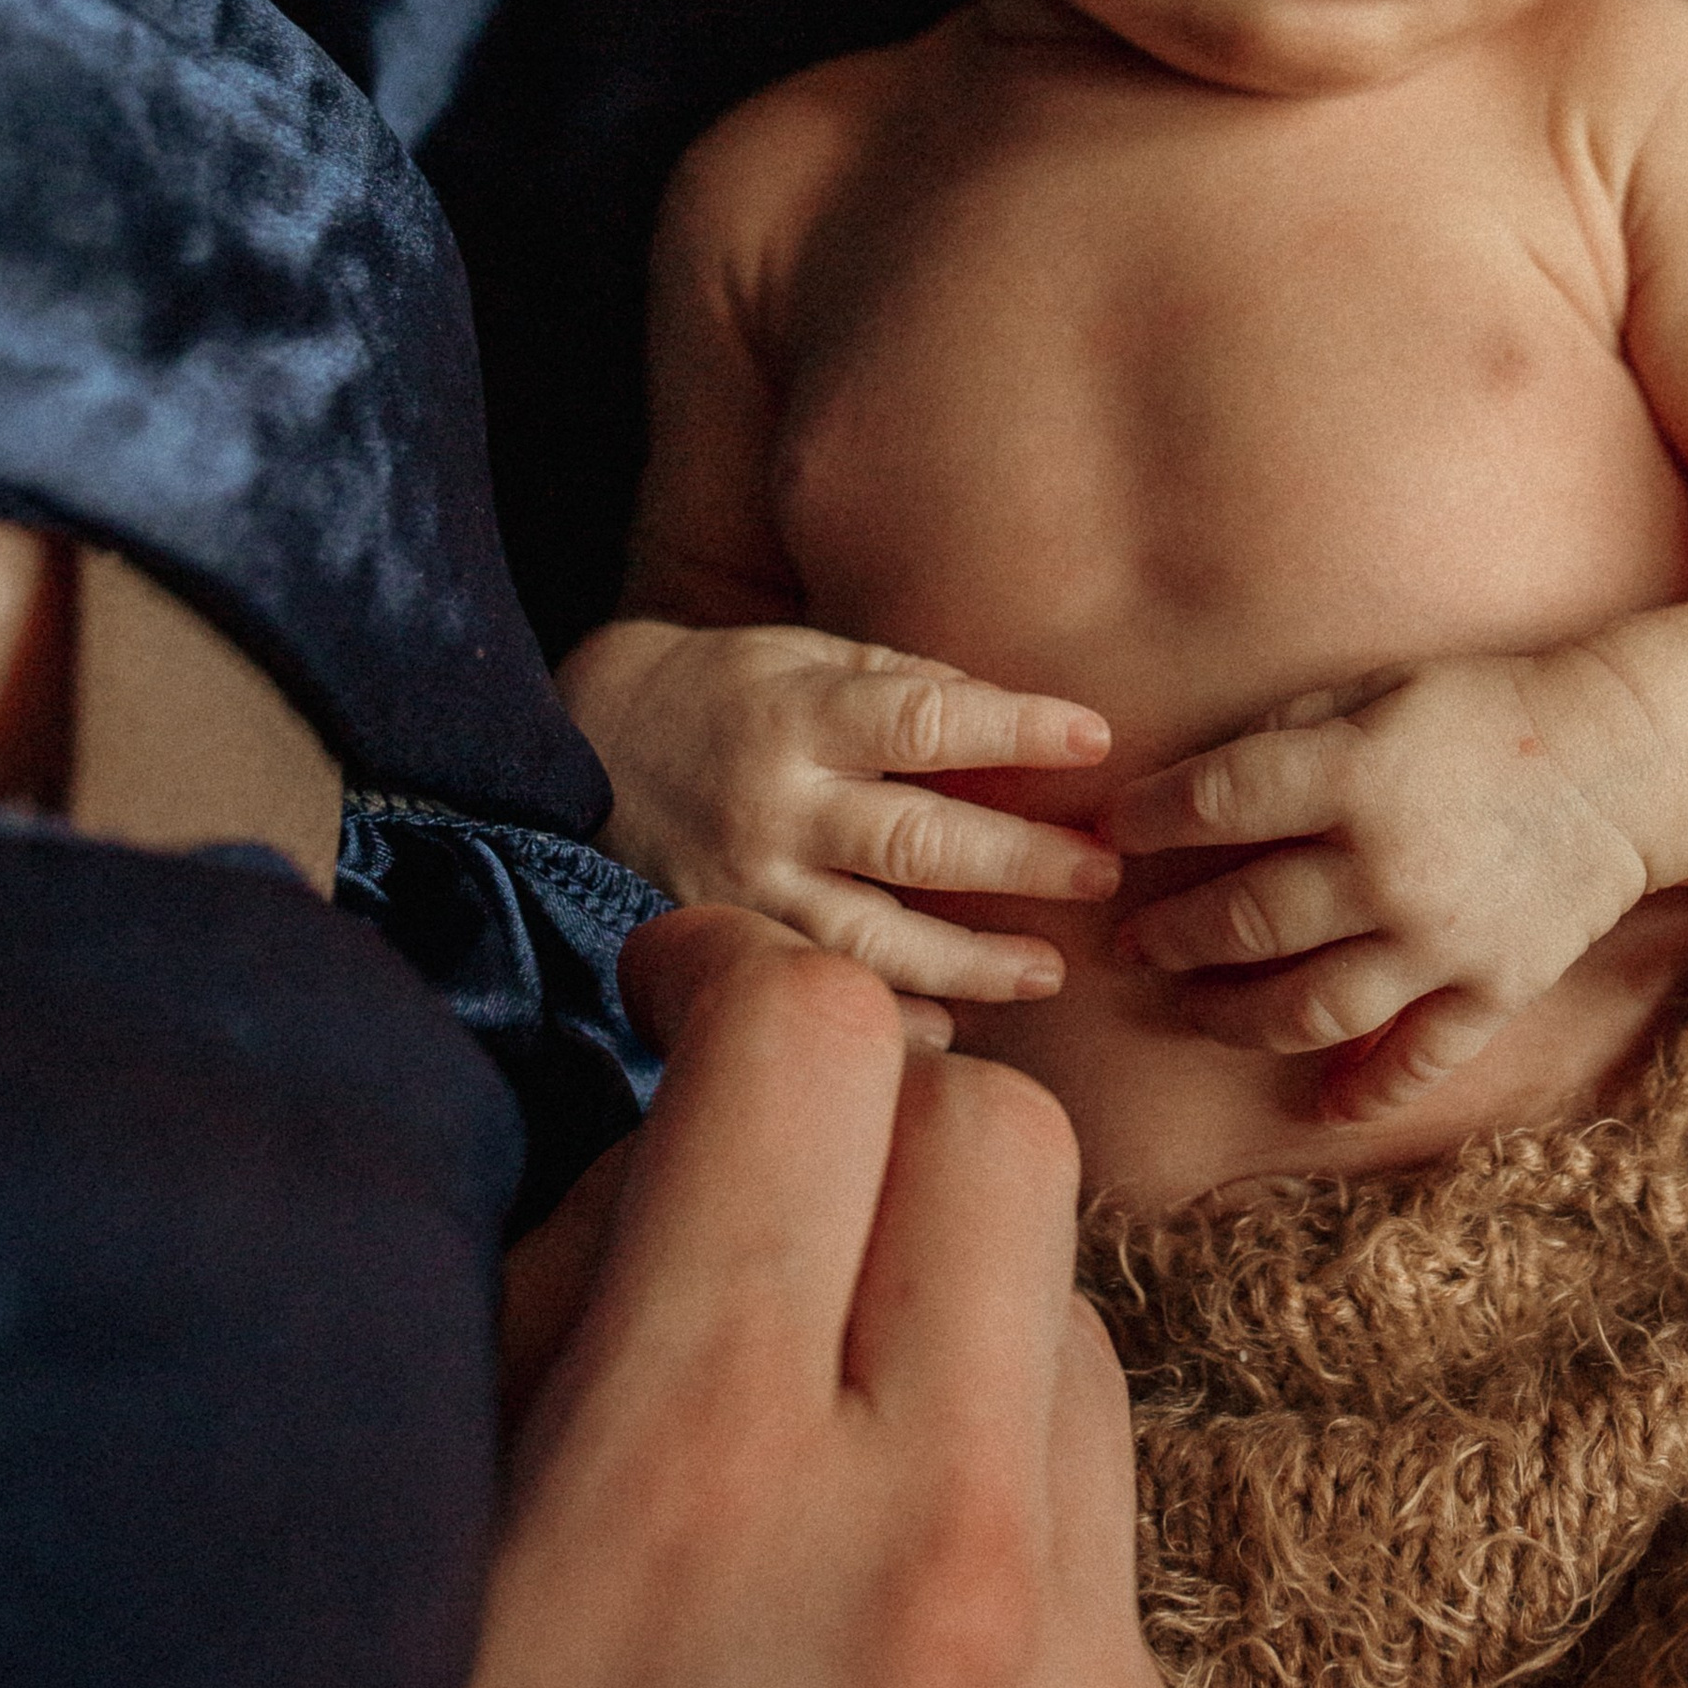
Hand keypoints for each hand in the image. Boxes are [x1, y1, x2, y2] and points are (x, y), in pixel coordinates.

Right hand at [257, 910, 1210, 1687]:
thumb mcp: (414, 1544)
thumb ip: (575, 1285)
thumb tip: (705, 1111)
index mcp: (692, 1481)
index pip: (819, 1043)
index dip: (739, 983)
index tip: (698, 1015)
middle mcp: (930, 1582)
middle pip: (1009, 1147)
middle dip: (883, 1137)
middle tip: (781, 1219)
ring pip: (1083, 1358)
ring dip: (957, 1373)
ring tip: (815, 1528)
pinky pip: (1120, 1597)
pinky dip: (1010, 1601)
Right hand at [561, 617, 1118, 999]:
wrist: (583, 747)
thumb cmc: (724, 690)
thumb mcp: (805, 654)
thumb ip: (904, 682)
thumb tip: (1016, 720)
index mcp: (799, 713)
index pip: (926, 719)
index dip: (1017, 728)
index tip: (1097, 738)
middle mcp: (774, 806)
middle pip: (918, 841)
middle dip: (1022, 860)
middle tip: (1104, 871)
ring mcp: (746, 888)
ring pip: (875, 940)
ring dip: (973, 963)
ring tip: (1050, 971)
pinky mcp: (724, 944)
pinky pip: (819, 990)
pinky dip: (890, 1018)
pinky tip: (954, 1032)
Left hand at [1106, 655, 1653, 1120]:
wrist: (1624, 759)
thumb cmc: (1489, 709)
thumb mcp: (1381, 687)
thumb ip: (1290, 732)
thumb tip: (1200, 784)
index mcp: (1355, 774)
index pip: (1217, 804)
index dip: (1150, 820)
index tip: (1113, 831)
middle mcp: (1387, 868)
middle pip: (1244, 922)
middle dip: (1170, 935)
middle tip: (1132, 941)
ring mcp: (1441, 943)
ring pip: (1306, 1009)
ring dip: (1231, 1017)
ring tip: (1193, 1007)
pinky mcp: (1493, 990)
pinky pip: (1414, 1062)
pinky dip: (1362, 1094)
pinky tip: (1318, 1105)